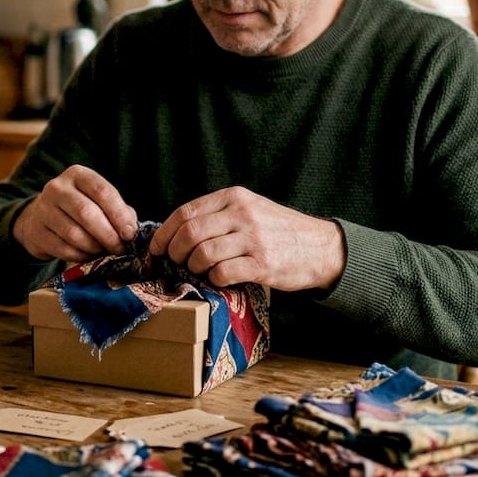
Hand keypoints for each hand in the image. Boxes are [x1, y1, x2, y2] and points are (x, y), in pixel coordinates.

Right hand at [13, 164, 138, 261]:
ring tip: (103, 251)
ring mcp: (43, 209)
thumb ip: (120, 212)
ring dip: (94, 247)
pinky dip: (79, 256)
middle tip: (119, 248)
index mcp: (78, 175)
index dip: (119, 215)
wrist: (42, 218)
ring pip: (74, 234)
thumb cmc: (80, 209)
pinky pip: (62, 249)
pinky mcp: (36, 231)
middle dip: (108, 235)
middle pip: (87, 213)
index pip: (102, 191)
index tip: (130, 234)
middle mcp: (57, 188)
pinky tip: (87, 256)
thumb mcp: (100, 202)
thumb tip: (131, 231)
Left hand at [147, 186, 345, 290]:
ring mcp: (253, 239)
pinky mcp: (263, 264)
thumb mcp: (250, 208)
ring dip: (193, 267)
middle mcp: (242, 214)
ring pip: (202, 254)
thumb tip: (175, 232)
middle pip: (190, 234)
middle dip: (174, 252)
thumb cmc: (278, 230)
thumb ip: (218, 214)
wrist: (320, 247)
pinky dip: (214, 279)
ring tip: (199, 271)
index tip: (156, 247)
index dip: (164, 233)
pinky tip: (219, 278)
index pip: (185, 212)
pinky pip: (222, 273)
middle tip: (175, 262)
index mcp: (234, 197)